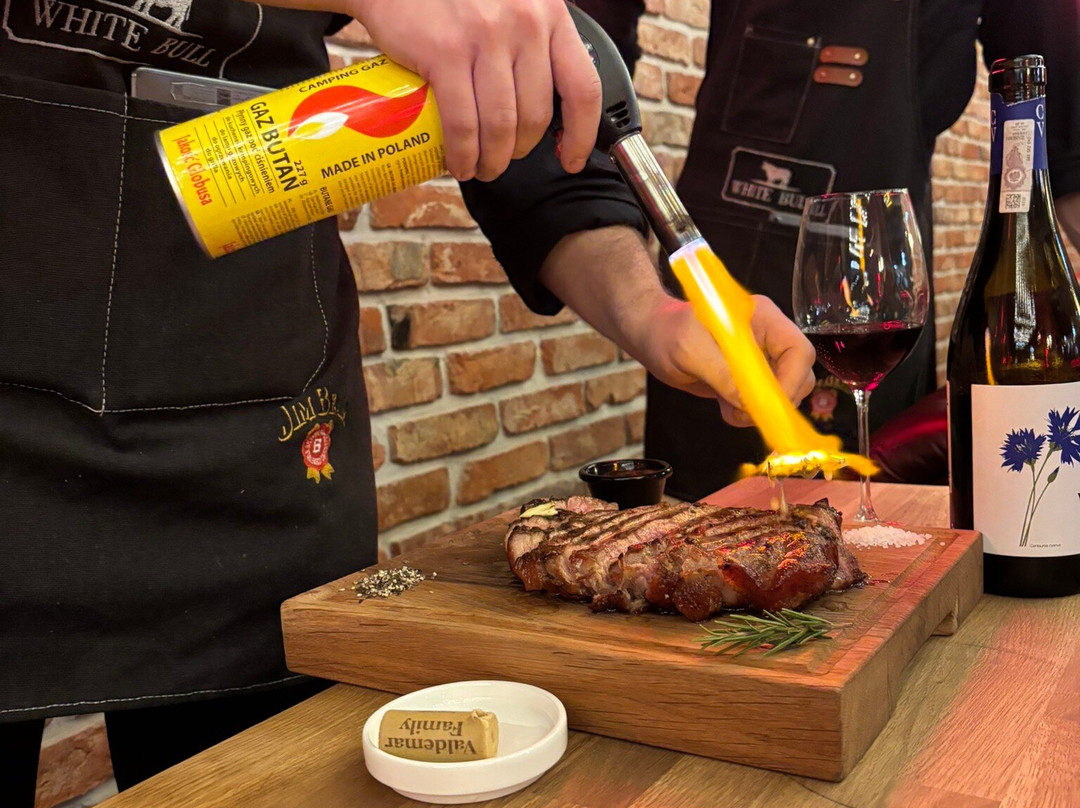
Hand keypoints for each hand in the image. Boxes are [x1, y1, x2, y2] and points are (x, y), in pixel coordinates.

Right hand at [349, 0, 601, 181]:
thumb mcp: (514, 3)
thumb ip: (535, 41)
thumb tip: (547, 97)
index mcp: (550, 15)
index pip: (582, 88)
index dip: (581, 135)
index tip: (571, 158)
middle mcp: (525, 24)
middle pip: (537, 115)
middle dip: (521, 150)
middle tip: (506, 158)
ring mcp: (485, 38)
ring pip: (501, 126)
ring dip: (493, 160)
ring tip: (481, 168)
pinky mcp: (445, 53)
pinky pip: (462, 123)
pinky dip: (463, 154)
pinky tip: (459, 164)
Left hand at [538, 227, 816, 428]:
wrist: (651, 335)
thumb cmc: (666, 332)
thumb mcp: (690, 350)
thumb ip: (722, 374)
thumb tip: (749, 402)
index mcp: (763, 318)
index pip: (798, 351)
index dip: (791, 381)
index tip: (768, 405)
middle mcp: (767, 338)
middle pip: (799, 375)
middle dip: (777, 401)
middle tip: (745, 413)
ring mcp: (759, 359)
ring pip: (783, 393)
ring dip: (760, 411)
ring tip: (728, 410)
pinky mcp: (746, 378)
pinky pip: (762, 402)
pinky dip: (748, 413)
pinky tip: (725, 409)